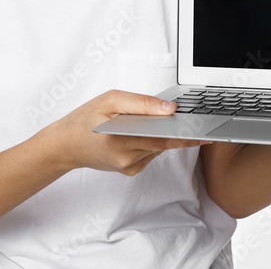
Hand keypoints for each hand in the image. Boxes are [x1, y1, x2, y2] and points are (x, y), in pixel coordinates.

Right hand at [40, 89, 209, 175]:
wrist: (66, 145)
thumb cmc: (85, 119)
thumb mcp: (110, 100)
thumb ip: (141, 103)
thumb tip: (169, 108)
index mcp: (121, 140)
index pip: (163, 137)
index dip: (186, 133)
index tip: (205, 130)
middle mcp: (127, 159)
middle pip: (164, 143)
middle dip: (180, 132)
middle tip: (198, 122)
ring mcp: (129, 167)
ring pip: (159, 147)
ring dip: (164, 134)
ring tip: (158, 120)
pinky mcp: (130, 170)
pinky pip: (151, 152)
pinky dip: (152, 141)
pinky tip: (141, 131)